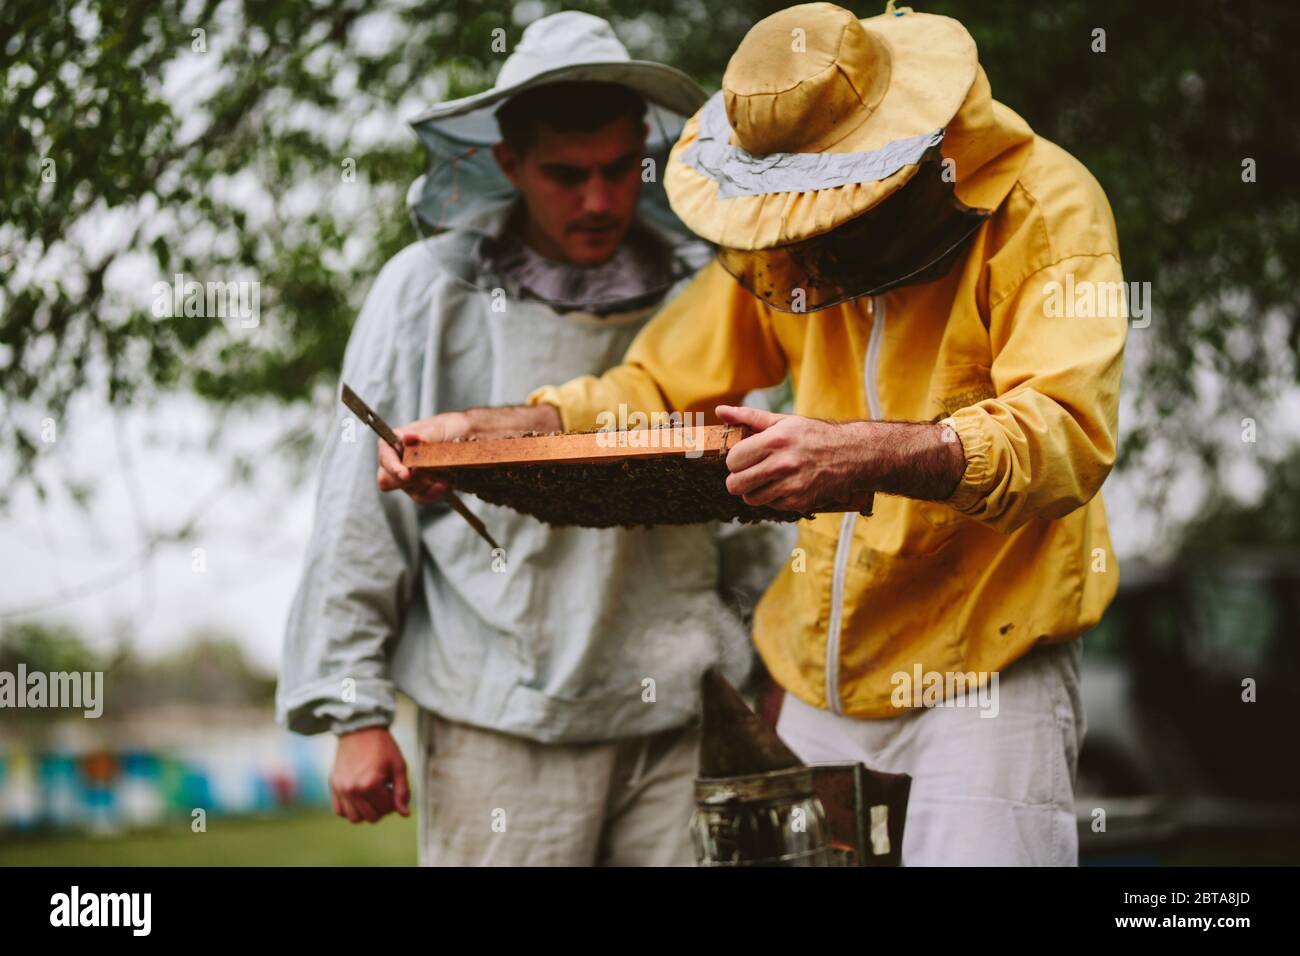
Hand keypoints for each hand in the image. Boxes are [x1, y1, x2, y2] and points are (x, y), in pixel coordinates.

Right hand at [330, 727, 410, 823]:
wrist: (360, 729)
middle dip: (382, 808)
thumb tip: (405, 814)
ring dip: (366, 812)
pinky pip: (340, 811)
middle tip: (384, 792)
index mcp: (370, 784)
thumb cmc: (382, 746)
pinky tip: (359, 798)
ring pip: (354, 818)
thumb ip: (402, 791)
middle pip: (371, 817)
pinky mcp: (333, 786)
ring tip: (372, 796)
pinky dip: (350, 810)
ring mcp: (341, 789)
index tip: (393, 788)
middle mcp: (353, 789)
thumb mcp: (399, 766)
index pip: (386, 809)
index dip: (394, 802)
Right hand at [376, 412, 470, 504]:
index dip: (391, 465)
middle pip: (387, 478)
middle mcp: (402, 458)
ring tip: (444, 477)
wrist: (475, 437)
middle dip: (407, 480)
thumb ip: (424, 437)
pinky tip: (446, 485)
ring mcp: (412, 474)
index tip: (406, 474)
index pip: (384, 452)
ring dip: (426, 486)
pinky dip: (434, 493)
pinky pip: (422, 497)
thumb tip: (406, 437)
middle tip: (426, 476)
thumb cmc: (455, 427)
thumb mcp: (441, 429)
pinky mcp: (425, 486)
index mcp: (400, 439)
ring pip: (407, 490)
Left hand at [717, 404, 874, 513]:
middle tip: (749, 472)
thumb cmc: (814, 436)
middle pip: (735, 484)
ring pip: (750, 499)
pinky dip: (773, 498)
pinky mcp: (799, 503)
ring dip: (754, 490)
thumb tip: (720, 411)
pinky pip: (770, 505)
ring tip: (767, 478)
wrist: (853, 455)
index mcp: (775, 440)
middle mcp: (782, 464)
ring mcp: (791, 486)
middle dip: (738, 479)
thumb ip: (749, 417)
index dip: (735, 460)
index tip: (744, 457)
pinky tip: (785, 485)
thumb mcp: (783, 421)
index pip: (732, 460)